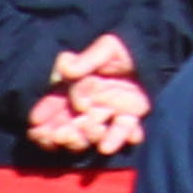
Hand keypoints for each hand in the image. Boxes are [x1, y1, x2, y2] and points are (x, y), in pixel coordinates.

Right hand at [28, 36, 143, 153]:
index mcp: (79, 88)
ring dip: (89, 135)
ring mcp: (110, 112)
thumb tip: (67, 68)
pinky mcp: (131, 115)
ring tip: (91, 131)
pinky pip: (124, 129)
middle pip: (71, 124)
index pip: (57, 103)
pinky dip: (119, 138)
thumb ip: (88, 60)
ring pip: (94, 130)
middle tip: (58, 135)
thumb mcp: (107, 48)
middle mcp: (91, 105)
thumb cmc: (125, 48)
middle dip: (62, 132)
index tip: (35, 121)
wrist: (157, 49)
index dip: (46, 112)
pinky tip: (112, 145)